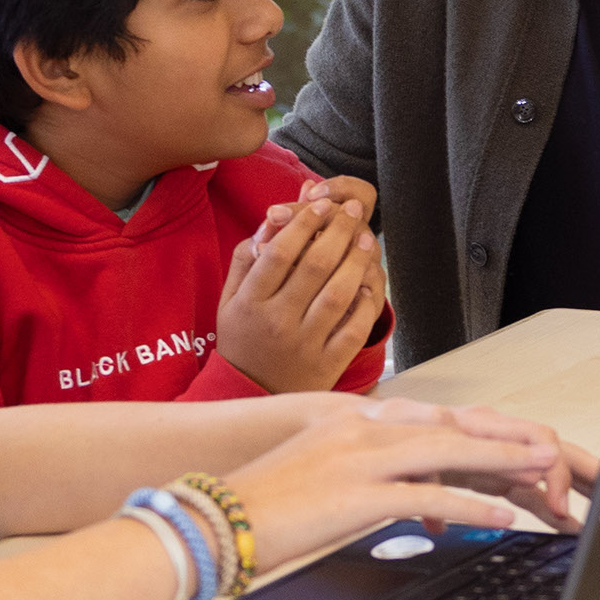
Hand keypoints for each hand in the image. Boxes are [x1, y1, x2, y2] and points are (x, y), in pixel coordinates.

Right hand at [215, 188, 387, 392]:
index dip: (303, 223)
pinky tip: (369, 281)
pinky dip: (366, 303)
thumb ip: (245, 258)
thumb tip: (273, 219)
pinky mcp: (327, 364)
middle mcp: (277, 322)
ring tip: (365, 238)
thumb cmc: (243, 338)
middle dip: (337, 230)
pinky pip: (354, 328)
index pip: (279, 252)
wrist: (251, 394)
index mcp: (249, 303)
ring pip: (338, 294)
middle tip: (350, 211)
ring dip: (356, 260)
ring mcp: (304, 344)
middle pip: (314, 266)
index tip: (319, 204)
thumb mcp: (229, 299)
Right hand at [227, 397, 576, 576]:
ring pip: (449, 452)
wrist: (210, 521)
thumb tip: (429, 503)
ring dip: (503, 462)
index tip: (523, 444)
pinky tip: (503, 515)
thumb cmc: (263, 507)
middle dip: (507, 440)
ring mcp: (359, 458)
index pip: (436, 419)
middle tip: (552, 454)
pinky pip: (427, 496)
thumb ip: (376, 479)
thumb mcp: (326, 477)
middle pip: (452, 427)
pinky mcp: (354, 494)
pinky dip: (471, 504)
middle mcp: (361, 428)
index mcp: (355, 420)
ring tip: (546, 475)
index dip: (485, 431)